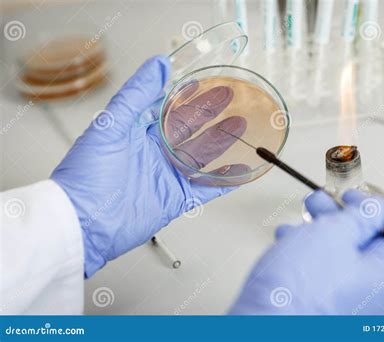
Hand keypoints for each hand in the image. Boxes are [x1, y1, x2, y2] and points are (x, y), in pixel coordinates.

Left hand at [52, 56, 245, 276]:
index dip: (187, 96)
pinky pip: (206, 188)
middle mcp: (154, 153)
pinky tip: (239, 170)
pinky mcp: (175, 199)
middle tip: (232, 98)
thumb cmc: (88, 175)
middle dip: (211, 114)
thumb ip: (135, 95)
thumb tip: (157, 64)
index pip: (168, 109)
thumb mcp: (111, 126)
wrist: (85, 223)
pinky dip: (224, 180)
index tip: (205, 82)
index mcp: (137, 133)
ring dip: (222, 141)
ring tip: (241, 125)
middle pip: (190, 130)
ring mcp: (166, 176)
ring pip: (202, 156)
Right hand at [229, 190, 383, 314]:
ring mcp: (342, 306)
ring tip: (298, 223)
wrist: (263, 329)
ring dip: (317, 233)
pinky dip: (305, 254)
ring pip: (336, 259)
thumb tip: (376, 208)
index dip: (374, 211)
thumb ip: (360, 217)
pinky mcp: (317, 310)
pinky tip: (287, 245)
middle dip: (339, 217)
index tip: (352, 198)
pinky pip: (319, 276)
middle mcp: (367, 296)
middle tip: (321, 203)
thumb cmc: (299, 289)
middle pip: (362, 246)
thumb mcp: (334, 234)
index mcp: (381, 276)